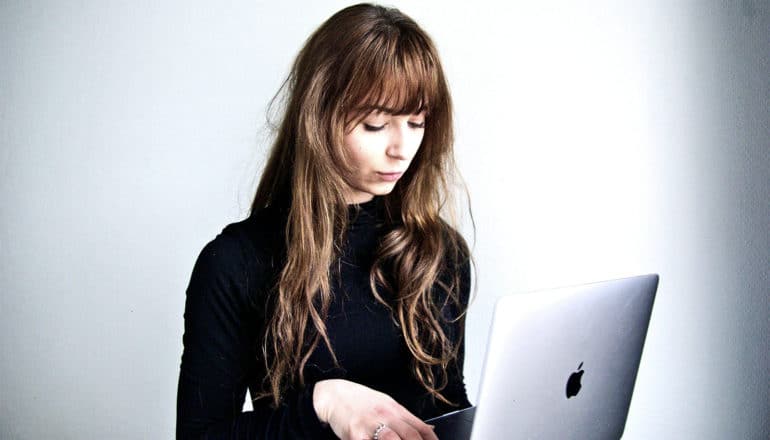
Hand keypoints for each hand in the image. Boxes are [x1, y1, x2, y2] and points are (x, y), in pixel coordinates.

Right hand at [313, 379, 438, 439]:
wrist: (333, 394)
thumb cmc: (361, 402)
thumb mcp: (386, 405)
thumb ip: (405, 419)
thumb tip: (430, 430)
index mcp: (395, 409)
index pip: (420, 427)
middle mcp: (385, 415)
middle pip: (409, 435)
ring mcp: (370, 424)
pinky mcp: (354, 433)